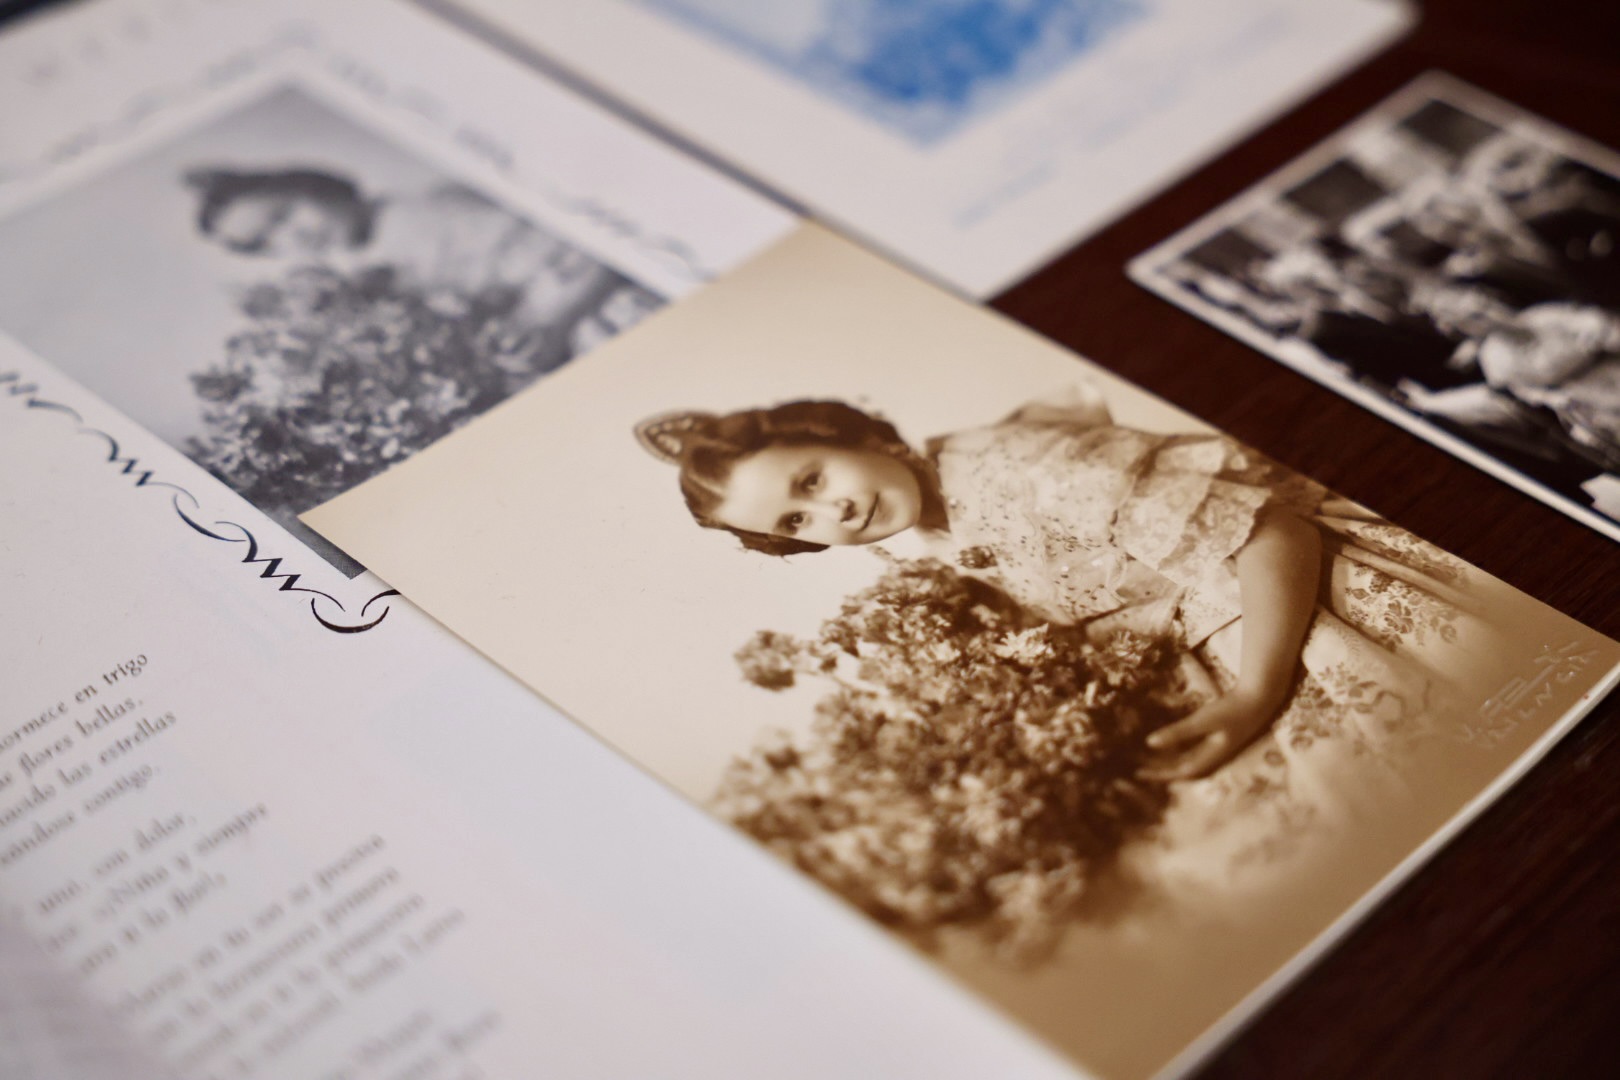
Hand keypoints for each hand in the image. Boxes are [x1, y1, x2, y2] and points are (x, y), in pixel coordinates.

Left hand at [1139, 688, 1277, 781]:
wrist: (1260, 698)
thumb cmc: (1231, 709)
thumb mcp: (1202, 720)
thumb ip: (1178, 732)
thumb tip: (1149, 743)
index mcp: (1211, 757)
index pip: (1180, 773)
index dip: (1159, 775)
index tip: (1138, 774)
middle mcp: (1214, 756)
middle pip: (1184, 769)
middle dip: (1162, 770)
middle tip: (1139, 768)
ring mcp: (1217, 748)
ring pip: (1189, 760)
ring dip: (1170, 761)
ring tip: (1149, 758)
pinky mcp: (1218, 738)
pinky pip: (1194, 750)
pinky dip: (1179, 749)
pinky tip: (1171, 744)